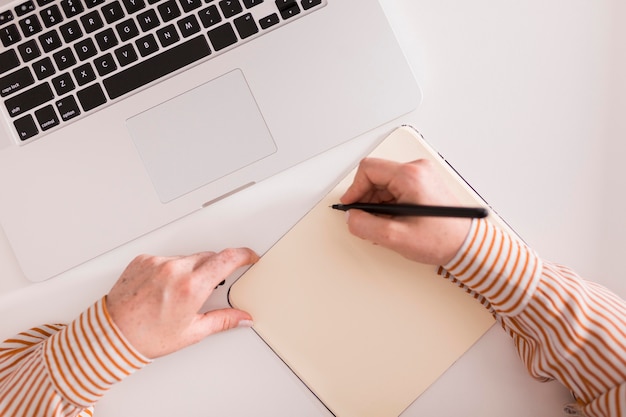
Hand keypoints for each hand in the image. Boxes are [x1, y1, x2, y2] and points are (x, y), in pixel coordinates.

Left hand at [106, 248, 258, 358]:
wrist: (111, 335)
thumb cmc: (147, 336)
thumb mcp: (192, 331)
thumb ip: (223, 320)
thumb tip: (242, 318)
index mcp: (191, 286)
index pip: (227, 258)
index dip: (244, 255)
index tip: (249, 256)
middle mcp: (175, 270)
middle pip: (208, 256)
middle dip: (215, 269)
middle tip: (208, 288)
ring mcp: (157, 263)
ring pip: (187, 257)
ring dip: (190, 270)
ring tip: (178, 293)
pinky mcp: (143, 260)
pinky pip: (166, 259)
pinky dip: (170, 269)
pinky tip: (163, 288)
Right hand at [340, 158, 470, 264]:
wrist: (467, 245)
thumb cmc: (442, 238)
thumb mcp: (396, 237)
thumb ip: (366, 226)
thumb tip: (352, 218)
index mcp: (410, 176)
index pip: (368, 169)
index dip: (354, 188)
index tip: (351, 205)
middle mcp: (417, 170)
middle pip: (375, 176)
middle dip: (366, 199)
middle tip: (366, 220)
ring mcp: (421, 176)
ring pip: (384, 183)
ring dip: (377, 204)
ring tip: (384, 225)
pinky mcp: (423, 184)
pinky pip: (395, 188)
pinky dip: (388, 204)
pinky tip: (393, 221)